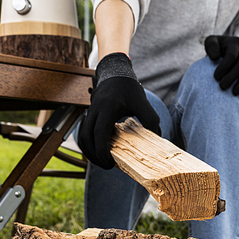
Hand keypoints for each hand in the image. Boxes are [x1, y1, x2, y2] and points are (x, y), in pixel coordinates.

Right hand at [78, 52, 160, 169]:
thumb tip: (156, 139)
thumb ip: (150, 120)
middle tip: (108, 165)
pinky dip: (89, 146)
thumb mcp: (142, 102)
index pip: (99, 134)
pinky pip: (83, 134)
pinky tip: (101, 151)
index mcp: (106, 108)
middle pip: (85, 139)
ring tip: (104, 161)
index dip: (102, 151)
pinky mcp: (89, 116)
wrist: (114, 73)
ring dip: (90, 152)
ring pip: (82, 138)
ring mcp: (89, 113)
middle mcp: (94, 111)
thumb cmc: (128, 88)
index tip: (110, 163)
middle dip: (94, 156)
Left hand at [204, 35, 238, 95]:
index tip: (216, 77)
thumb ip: (210, 45)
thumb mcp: (212, 41)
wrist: (232, 49)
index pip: (231, 56)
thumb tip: (215, 57)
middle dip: (232, 77)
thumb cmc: (218, 48)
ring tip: (234, 93)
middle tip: (222, 86)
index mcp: (235, 43)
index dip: (224, 67)